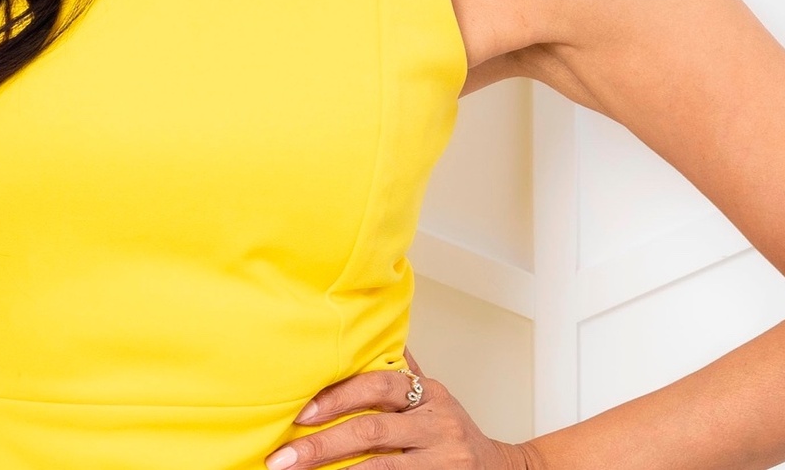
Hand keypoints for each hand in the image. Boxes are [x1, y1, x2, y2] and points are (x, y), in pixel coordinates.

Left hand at [266, 356, 533, 469]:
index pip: (379, 386)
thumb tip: (371, 328)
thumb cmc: (454, 433)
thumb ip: (404, 372)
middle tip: (282, 458)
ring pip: (381, 469)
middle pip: (373, 431)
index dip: (338, 397)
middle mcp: (437, 425)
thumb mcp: (434, 398)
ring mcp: (442, 461)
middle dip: (322, 445)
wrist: (502, 469)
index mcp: (429, 395)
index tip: (301, 413)